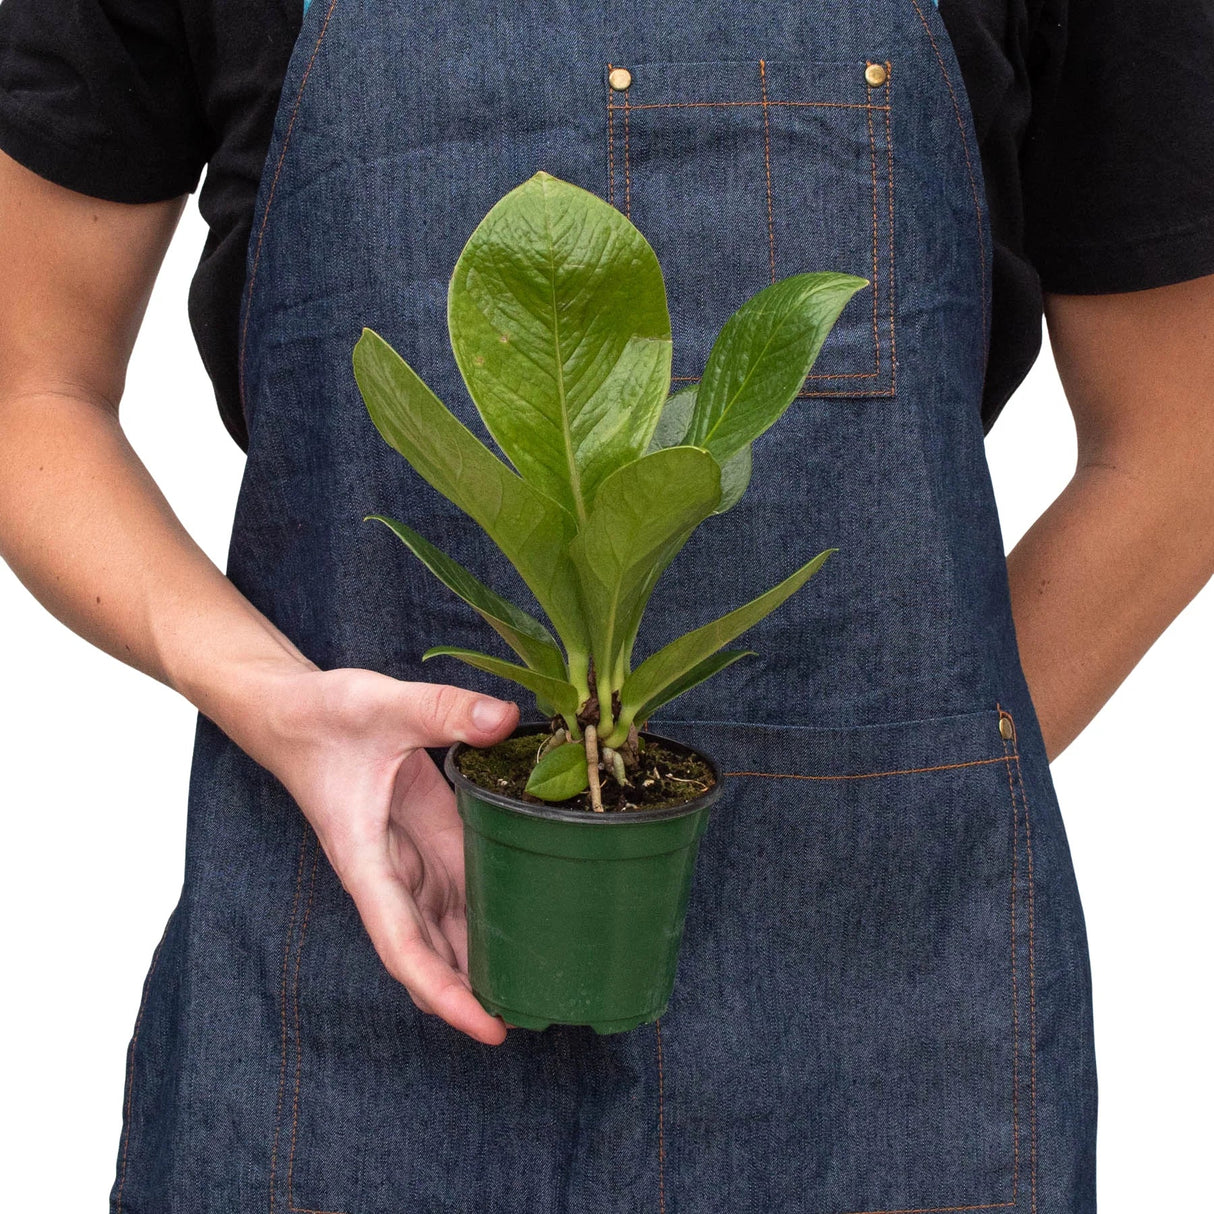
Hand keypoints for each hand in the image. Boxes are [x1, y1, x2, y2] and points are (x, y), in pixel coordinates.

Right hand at [242, 665, 519, 1044]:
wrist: (292, 713)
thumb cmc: (321, 718)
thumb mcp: (382, 705)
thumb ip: (443, 711)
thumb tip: (506, 720)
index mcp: (368, 862)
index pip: (405, 947)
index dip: (445, 994)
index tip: (488, 1029)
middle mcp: (390, 875)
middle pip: (433, 955)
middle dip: (477, 994)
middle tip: (544, 1015)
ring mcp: (411, 860)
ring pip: (450, 929)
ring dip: (486, 960)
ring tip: (547, 986)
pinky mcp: (428, 837)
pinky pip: (462, 888)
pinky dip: (490, 913)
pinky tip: (532, 922)